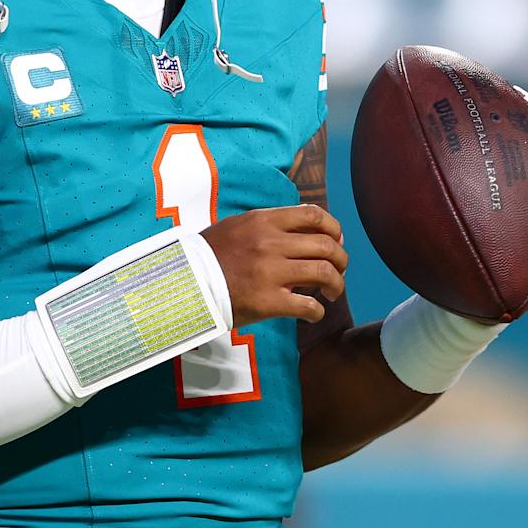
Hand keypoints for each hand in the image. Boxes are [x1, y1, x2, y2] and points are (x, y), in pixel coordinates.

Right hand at [200, 204, 346, 326]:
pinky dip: (318, 311)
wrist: (186, 282)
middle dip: (341, 259)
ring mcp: (270, 272)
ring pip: (324, 273)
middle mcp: (270, 243)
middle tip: (338, 270)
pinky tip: (313, 312)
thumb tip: (309, 229)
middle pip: (326, 245)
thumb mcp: (238, 226)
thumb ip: (271, 224)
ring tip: (331, 292)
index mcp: (263, 221)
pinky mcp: (268, 301)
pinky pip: (308, 306)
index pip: (313, 214)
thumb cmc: (211, 255)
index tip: (336, 240)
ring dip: (336, 284)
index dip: (333, 227)